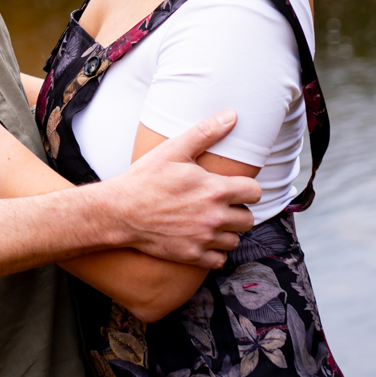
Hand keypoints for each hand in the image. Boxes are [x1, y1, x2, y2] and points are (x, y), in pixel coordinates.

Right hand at [100, 111, 260, 269]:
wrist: (120, 211)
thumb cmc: (146, 178)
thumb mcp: (174, 149)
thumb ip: (206, 132)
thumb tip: (232, 116)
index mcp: (215, 190)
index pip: (255, 192)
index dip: (247, 188)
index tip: (234, 187)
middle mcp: (215, 217)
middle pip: (248, 218)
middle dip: (238, 210)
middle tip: (220, 203)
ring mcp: (205, 239)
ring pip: (235, 240)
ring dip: (227, 231)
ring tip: (210, 220)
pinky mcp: (193, 256)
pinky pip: (220, 260)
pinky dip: (215, 252)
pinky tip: (202, 238)